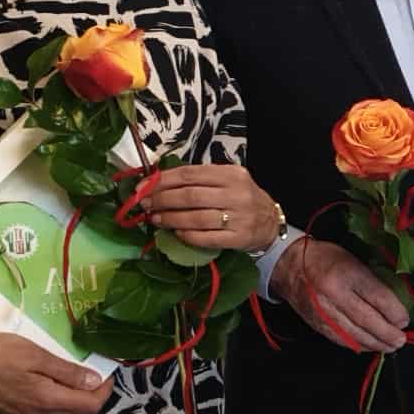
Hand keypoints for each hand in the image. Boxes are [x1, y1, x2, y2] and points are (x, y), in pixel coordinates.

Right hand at [0, 333, 113, 413]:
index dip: (105, 391)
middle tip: (91, 373)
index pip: (90, 406)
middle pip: (79, 413)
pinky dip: (56, 401)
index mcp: (49, 400)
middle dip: (91, 396)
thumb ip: (66, 371)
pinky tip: (49, 383)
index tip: (107, 373)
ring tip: (72, 377)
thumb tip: (95, 381)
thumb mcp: (35, 356)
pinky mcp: (14, 413)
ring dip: (73, 400)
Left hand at [137, 163, 279, 252]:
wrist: (270, 222)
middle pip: (190, 196)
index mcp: (232, 174)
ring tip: (155, 219)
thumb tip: (158, 182)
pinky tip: (176, 233)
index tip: (143, 187)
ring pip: (195, 218)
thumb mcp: (227, 180)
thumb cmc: (242, 198)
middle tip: (145, 205)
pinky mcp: (238, 238)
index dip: (162, 181)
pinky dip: (186, 235)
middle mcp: (237, 194)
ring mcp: (239, 217)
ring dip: (170, 219)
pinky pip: (205, 238)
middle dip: (162, 200)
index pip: (190, 174)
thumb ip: (199, 179)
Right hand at [279, 236, 409, 354]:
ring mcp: (323, 312)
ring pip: (354, 334)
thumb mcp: (353, 260)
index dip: (394, 312)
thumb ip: (372, 281)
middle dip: (387, 333)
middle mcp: (334, 295)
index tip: (405, 320)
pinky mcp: (317, 324)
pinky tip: (370, 346)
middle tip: (401, 339)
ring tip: (391, 346)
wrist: (288, 266)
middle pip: (367, 320)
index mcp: (346, 273)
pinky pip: (341, 339)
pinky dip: (359, 345)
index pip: (376, 296)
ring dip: (376, 343)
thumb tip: (395, 304)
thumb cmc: (326, 259)